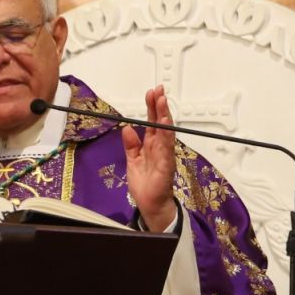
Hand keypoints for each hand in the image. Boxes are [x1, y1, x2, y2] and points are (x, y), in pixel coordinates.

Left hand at [123, 85, 178, 232]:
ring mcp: (165, 155)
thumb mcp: (133, 160)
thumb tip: (127, 128)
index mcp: (151, 145)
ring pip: (166, 132)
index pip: (153, 122)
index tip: (152, 93)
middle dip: (160, 106)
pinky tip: (164, 125)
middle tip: (158, 90)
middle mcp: (160, 147)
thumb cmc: (145, 184)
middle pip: (161, 123)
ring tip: (162, 102)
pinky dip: (166, 136)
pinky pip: (166, 149)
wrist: (150, 204)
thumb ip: (131, 145)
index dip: (152, 107)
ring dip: (164, 116)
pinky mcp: (166, 166)